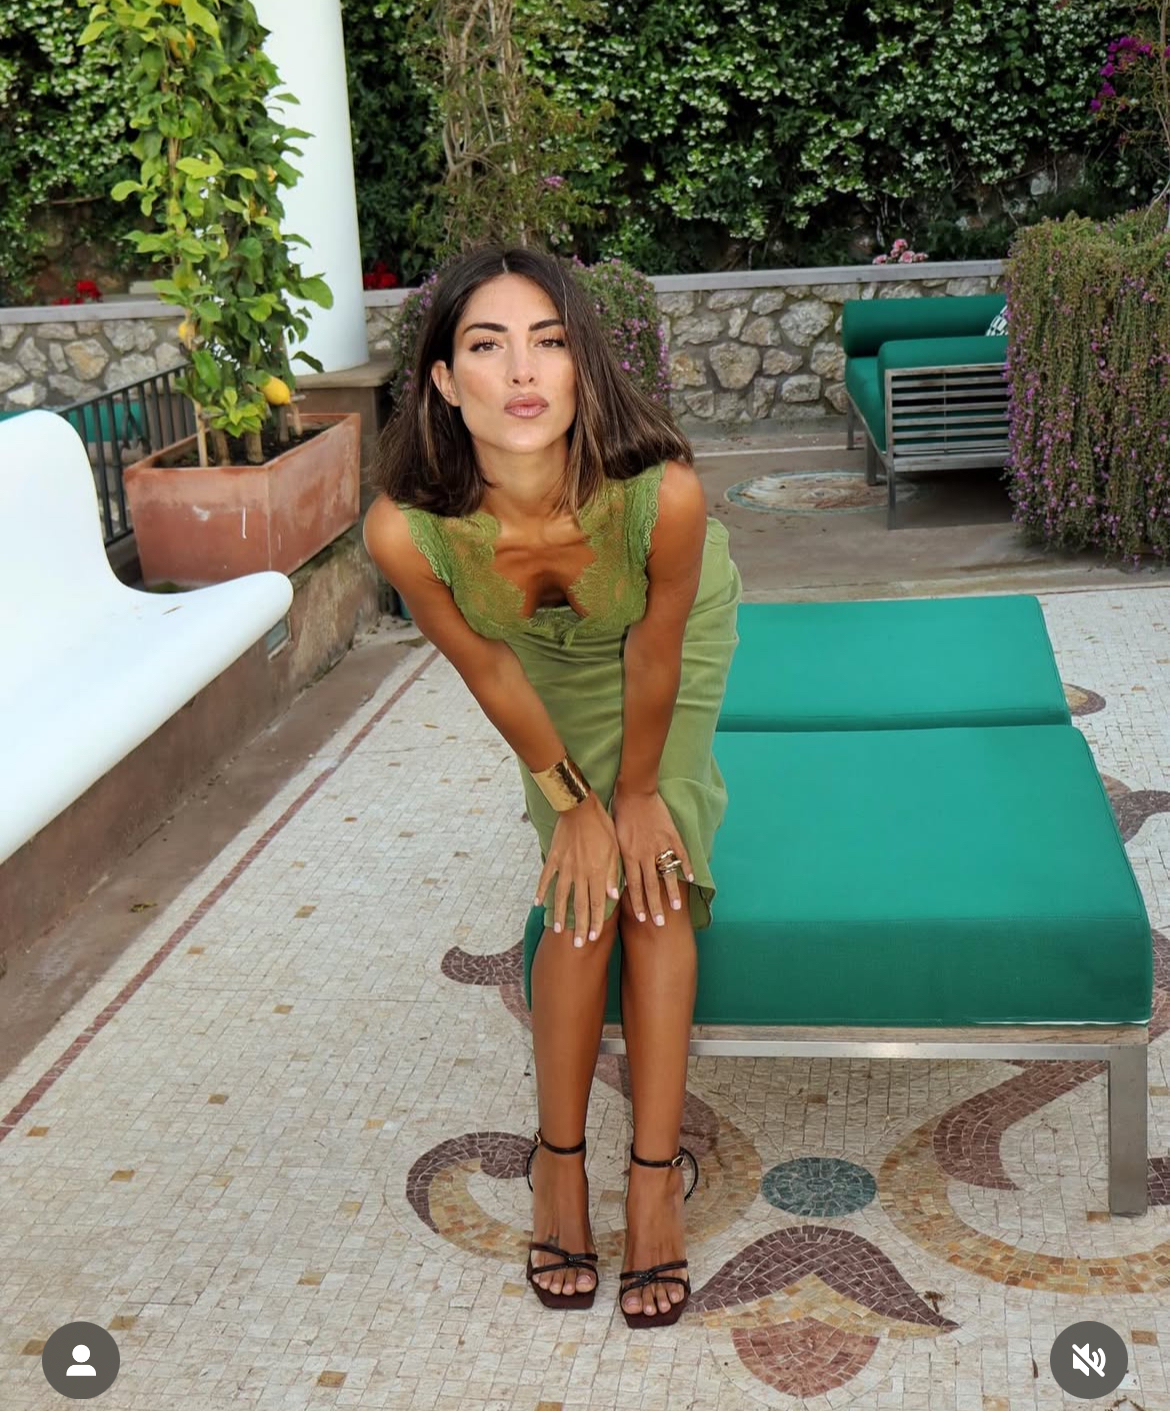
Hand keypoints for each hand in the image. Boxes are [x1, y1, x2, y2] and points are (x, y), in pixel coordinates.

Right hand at [534, 793, 620, 947]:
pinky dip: (541, 891)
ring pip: (561, 896)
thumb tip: (613, 896)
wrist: (580, 806)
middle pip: (580, 906)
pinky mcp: (553, 858)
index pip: (597, 904)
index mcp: (597, 872)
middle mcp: (580, 874)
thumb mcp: (615, 849)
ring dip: (559, 915)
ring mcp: (564, 867)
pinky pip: (546, 878)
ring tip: (557, 930)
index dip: (596, 922)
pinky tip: (538, 903)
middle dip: (579, 926)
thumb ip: (613, 874)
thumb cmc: (602, 826)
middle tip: (577, 945)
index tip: (593, 938)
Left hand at [611, 783, 693, 926]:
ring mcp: (660, 845)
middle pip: (651, 885)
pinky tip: (692, 879)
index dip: (639, 903)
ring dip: (671, 892)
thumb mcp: (615, 839)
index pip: (634, 885)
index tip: (643, 918)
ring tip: (676, 907)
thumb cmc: (620, 814)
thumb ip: (620, 859)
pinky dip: (687, 867)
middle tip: (659, 923)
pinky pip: (681, 854)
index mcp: (629, 855)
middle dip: (655, 906)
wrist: (634, 792)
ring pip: (667, 874)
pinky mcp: (672, 835)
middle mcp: (645, 853)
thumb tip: (618, 879)